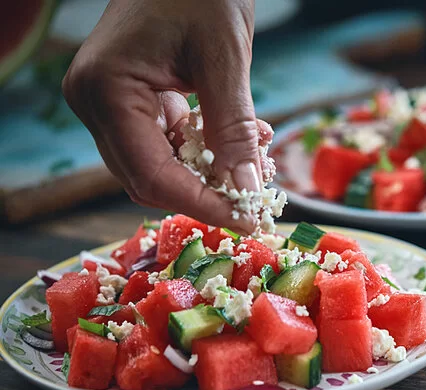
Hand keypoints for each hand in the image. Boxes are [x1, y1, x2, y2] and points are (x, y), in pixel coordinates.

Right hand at [62, 0, 269, 232]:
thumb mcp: (224, 59)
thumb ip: (233, 128)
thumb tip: (247, 188)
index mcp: (106, 90)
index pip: (151, 175)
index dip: (200, 204)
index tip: (245, 218)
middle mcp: (94, 102)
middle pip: (148, 179)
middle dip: (205, 193)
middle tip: (254, 198)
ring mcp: (106, 102)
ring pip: (156, 166)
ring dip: (207, 174)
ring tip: (254, 160)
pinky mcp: (126, 99)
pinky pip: (162, 144)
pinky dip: (201, 152)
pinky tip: (239, 140)